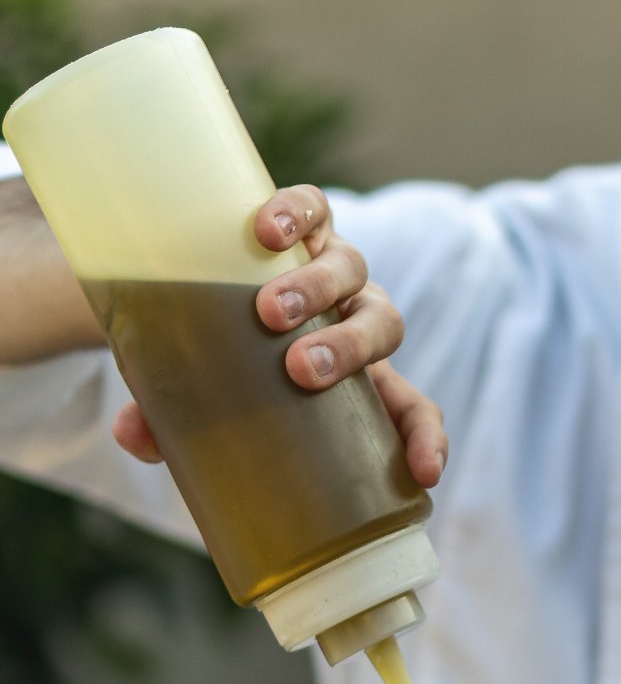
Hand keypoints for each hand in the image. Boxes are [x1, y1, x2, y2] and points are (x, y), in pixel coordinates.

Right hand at [111, 182, 447, 490]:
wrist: (199, 288)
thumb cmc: (216, 367)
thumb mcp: (198, 402)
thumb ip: (171, 426)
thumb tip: (132, 436)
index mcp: (356, 379)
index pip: (411, 408)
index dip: (425, 439)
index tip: (424, 474)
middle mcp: (354, 317)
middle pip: (382, 325)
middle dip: (349, 348)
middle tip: (299, 368)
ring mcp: (332, 266)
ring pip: (351, 269)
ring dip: (317, 288)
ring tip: (268, 309)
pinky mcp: (305, 222)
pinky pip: (316, 209)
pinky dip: (296, 214)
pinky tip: (265, 230)